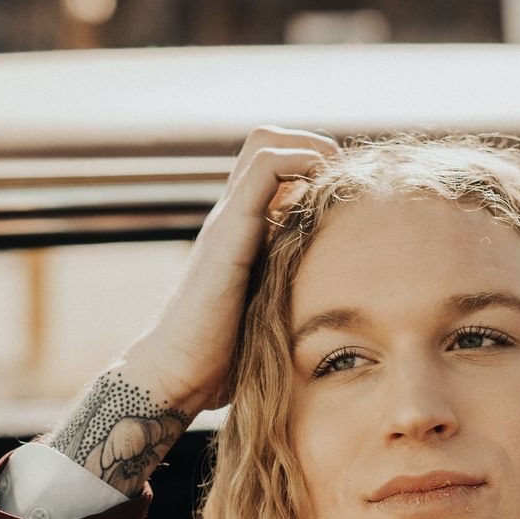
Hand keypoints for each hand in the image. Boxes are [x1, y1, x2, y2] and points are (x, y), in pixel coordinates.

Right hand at [120, 123, 339, 413]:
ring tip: (338, 180)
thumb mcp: (268, 322)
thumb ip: (289, 304)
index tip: (345, 195)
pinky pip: (264, 168)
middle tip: (343, 179)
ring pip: (265, 143)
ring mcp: (227, 220)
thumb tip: (332, 322)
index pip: (274, 171)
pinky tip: (323, 194)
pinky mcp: (229, 231)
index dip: (313, 168)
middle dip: (313, 145)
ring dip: (310, 148)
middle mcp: (231, 217)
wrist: (174, 374)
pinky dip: (300, 162)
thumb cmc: (219, 363)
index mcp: (241, 235)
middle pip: (266, 143)